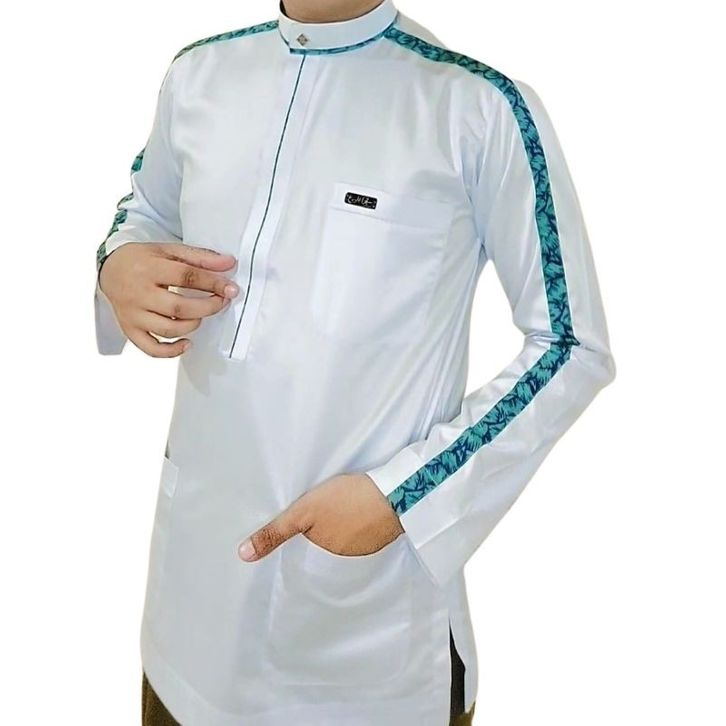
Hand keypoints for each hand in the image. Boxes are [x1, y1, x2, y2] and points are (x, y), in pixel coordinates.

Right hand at [98, 241, 238, 356]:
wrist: (110, 269)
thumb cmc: (143, 260)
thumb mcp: (169, 250)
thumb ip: (200, 257)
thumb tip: (229, 263)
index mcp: (149, 268)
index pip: (186, 277)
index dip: (213, 283)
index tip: (231, 289)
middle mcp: (138, 293)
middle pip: (179, 307)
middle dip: (207, 307)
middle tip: (221, 302)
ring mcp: (132, 314)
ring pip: (168, 329)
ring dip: (192, 325)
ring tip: (200, 316)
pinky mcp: (130, 329)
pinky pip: (151, 348)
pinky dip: (172, 351)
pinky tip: (187, 343)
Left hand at [237, 473, 403, 560]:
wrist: (396, 493)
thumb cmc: (346, 500)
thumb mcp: (303, 511)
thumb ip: (275, 532)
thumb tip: (242, 555)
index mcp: (325, 552)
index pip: (306, 548)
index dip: (303, 534)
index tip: (304, 522)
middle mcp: (346, 557)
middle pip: (326, 543)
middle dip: (322, 530)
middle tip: (322, 509)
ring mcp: (367, 546)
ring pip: (345, 536)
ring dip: (341, 524)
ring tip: (340, 506)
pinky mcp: (382, 532)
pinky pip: (364, 530)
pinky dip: (359, 520)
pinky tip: (358, 506)